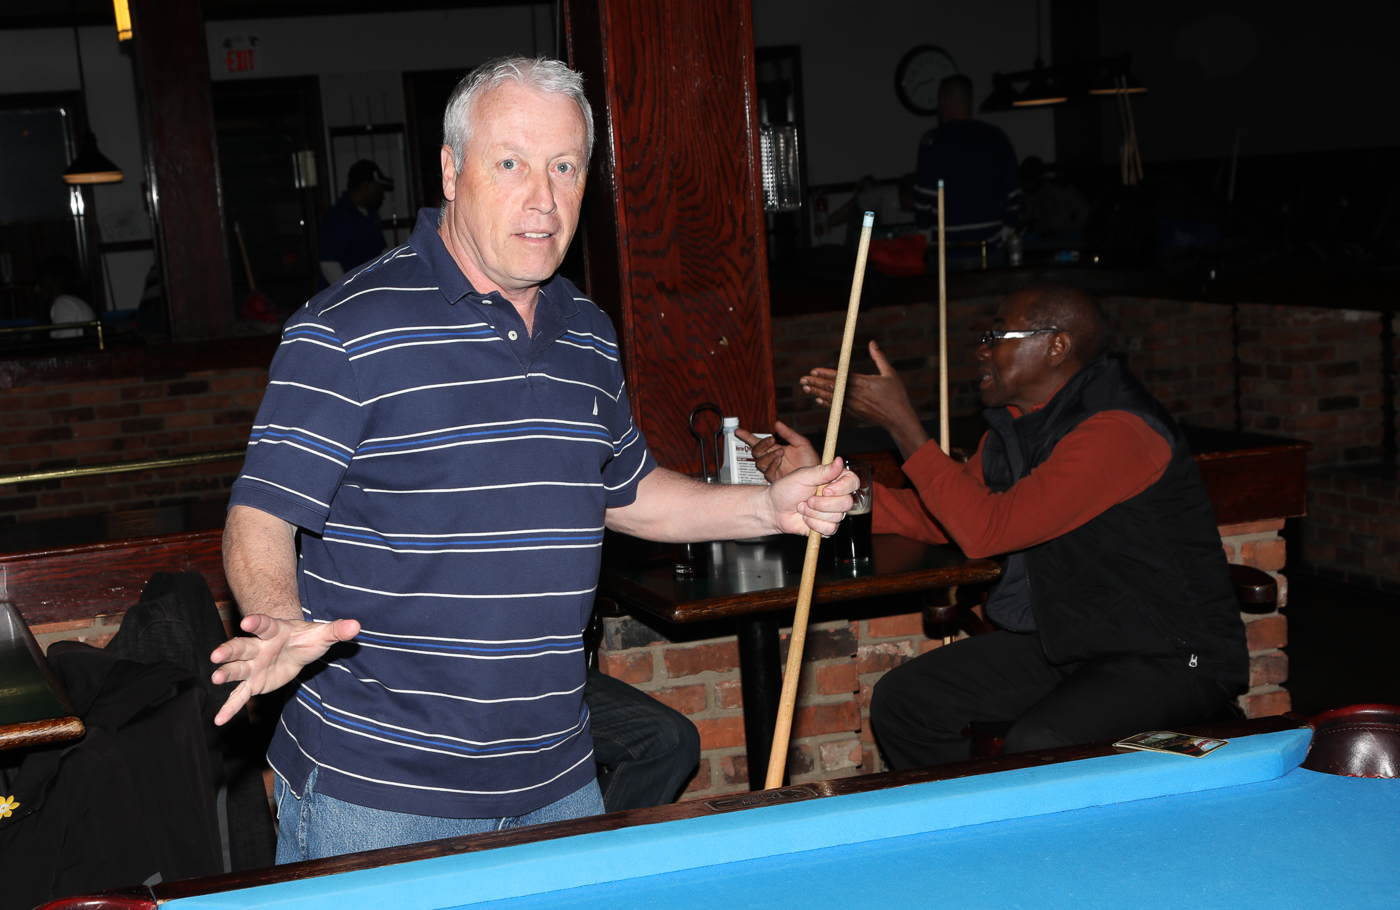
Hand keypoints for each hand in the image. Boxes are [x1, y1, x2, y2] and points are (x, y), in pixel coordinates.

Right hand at [209, 613, 360, 725]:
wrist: (294, 648)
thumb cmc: (306, 638)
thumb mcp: (322, 634)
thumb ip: (337, 630)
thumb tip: (357, 626)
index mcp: (274, 631)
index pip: (264, 625)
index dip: (257, 622)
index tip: (246, 621)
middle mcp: (258, 647)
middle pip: (241, 647)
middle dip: (229, 650)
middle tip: (216, 655)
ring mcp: (253, 666)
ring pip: (236, 668)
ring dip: (225, 673)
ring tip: (215, 678)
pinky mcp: (253, 683)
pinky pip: (240, 695)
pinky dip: (230, 707)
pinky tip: (218, 720)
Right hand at [737, 422, 817, 482]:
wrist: (817, 476)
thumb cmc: (810, 460)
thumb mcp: (801, 443)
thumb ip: (789, 434)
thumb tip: (776, 423)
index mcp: (775, 449)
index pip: (758, 442)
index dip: (747, 437)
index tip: (738, 431)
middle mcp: (772, 459)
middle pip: (756, 452)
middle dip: (761, 445)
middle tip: (772, 440)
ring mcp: (773, 469)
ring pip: (760, 462)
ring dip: (768, 455)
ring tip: (781, 452)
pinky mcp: (776, 479)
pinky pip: (768, 473)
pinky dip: (772, 465)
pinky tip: (779, 460)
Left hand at [766, 457, 857, 536]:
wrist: (774, 509)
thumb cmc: (786, 489)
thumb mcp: (803, 476)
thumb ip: (823, 471)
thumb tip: (839, 461)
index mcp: (833, 479)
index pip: (853, 482)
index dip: (842, 488)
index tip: (824, 490)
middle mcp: (836, 496)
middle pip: (847, 502)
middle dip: (823, 504)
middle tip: (808, 500)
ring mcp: (833, 512)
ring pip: (837, 517)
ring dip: (815, 513)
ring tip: (803, 507)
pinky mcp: (827, 526)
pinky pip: (830, 529)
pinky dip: (814, 524)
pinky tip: (806, 518)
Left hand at [800, 340, 929, 460]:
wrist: (898, 419)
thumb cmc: (896, 395)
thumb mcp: (889, 373)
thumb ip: (879, 357)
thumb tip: (872, 343)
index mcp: (862, 383)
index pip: (838, 377)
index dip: (824, 374)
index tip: (813, 370)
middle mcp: (854, 395)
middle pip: (830, 388)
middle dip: (815, 383)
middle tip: (802, 380)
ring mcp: (853, 406)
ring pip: (831, 398)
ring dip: (817, 392)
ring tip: (806, 388)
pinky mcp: (854, 413)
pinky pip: (836, 408)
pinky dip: (826, 403)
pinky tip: (818, 400)